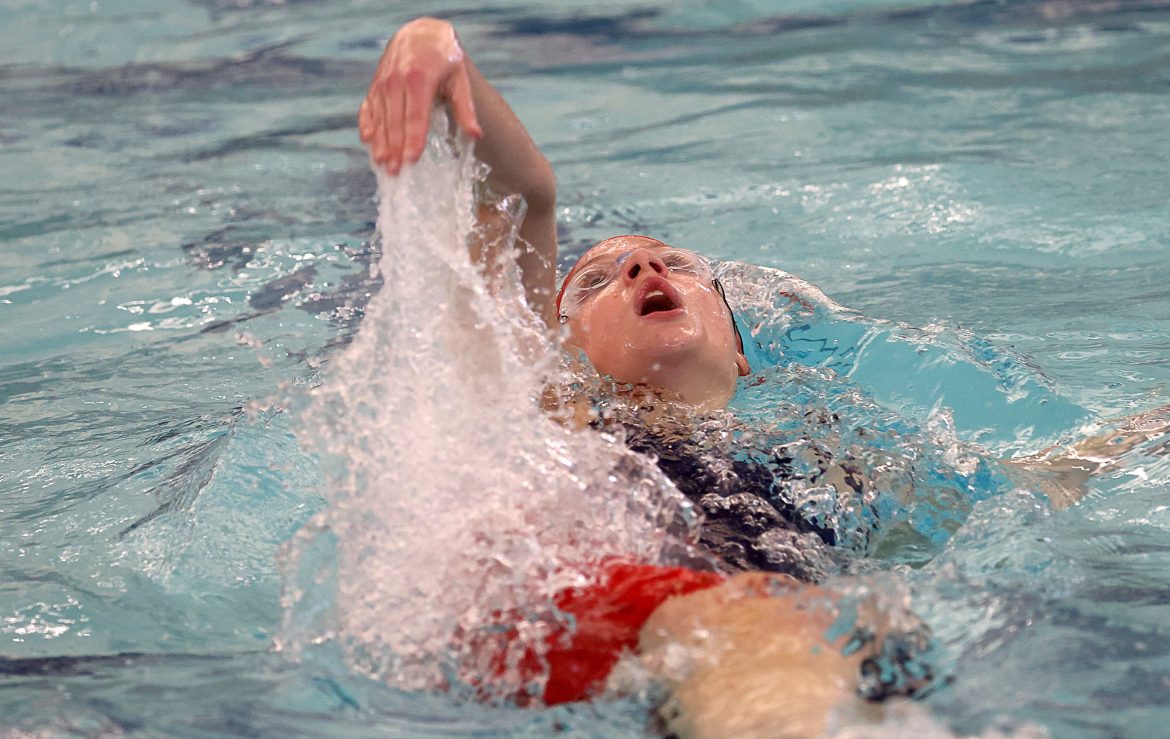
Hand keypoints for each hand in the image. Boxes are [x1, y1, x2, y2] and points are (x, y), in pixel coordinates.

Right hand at [359, 17, 483, 173]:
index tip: (412, 160)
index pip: (416, 116)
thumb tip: (475, 135)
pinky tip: (367, 140)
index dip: (413, 139)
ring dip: (380, 141)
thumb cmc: (444, 60)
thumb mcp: (460, 79)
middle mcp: (398, 80)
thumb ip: (466, 108)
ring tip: (383, 163)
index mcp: (420, 79)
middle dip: (395, 147)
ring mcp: (383, 82)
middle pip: (395, 120)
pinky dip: (366, 124)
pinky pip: (368, 107)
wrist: (419, 34)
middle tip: (396, 171)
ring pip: (380, 117)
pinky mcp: (375, 84)